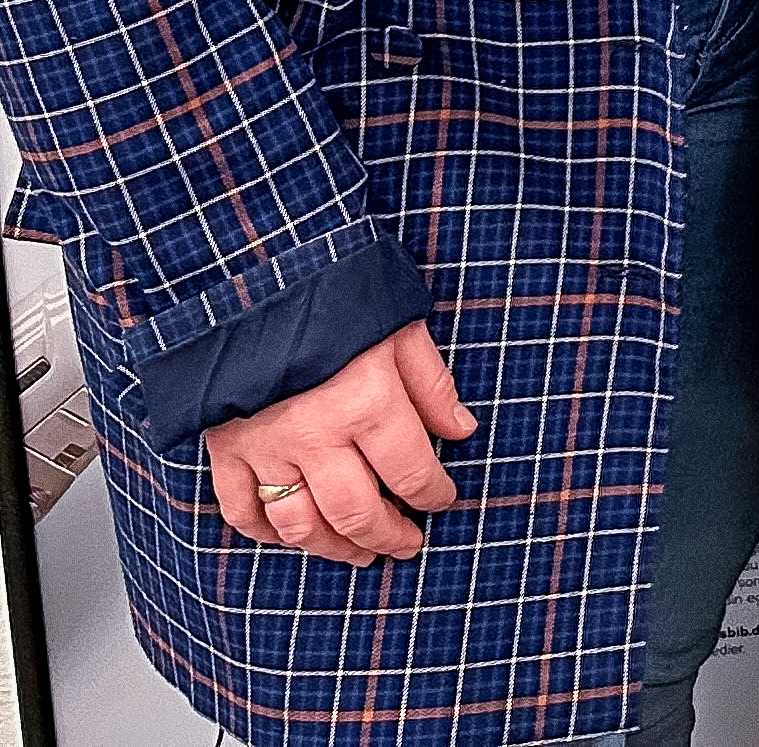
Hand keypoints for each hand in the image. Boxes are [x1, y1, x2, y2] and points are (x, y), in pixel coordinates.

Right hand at [202, 321, 473, 564]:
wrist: (250, 276)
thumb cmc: (333, 294)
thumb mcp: (400, 326)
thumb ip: (432, 385)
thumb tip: (462, 430)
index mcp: (368, 403)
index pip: (412, 473)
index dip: (434, 495)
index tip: (443, 500)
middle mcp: (316, 437)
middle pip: (358, 513)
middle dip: (388, 536)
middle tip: (406, 544)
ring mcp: (266, 449)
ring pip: (301, 525)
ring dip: (333, 548)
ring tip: (359, 554)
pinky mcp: (226, 449)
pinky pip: (241, 512)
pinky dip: (266, 534)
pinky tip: (291, 536)